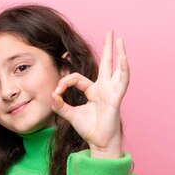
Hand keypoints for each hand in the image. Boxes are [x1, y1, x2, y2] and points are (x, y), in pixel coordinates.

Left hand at [51, 30, 128, 157]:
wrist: (99, 142)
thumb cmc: (89, 129)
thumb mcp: (70, 115)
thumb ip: (60, 105)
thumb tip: (52, 95)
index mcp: (93, 91)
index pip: (77, 78)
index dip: (65, 82)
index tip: (56, 93)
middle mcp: (104, 88)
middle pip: (106, 63)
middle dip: (108, 48)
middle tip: (111, 32)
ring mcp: (112, 92)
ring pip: (117, 68)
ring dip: (119, 53)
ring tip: (120, 39)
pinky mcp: (116, 97)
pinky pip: (121, 80)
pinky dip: (122, 69)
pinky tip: (122, 57)